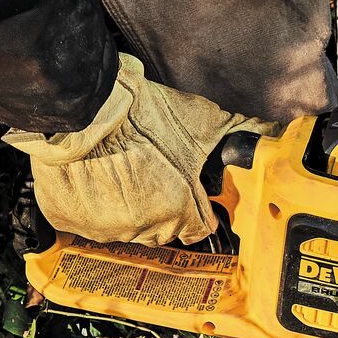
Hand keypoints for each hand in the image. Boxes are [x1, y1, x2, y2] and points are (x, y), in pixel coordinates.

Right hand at [4, 54, 270, 244]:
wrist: (82, 107)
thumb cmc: (141, 114)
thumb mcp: (201, 122)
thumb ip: (238, 134)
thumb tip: (270, 133)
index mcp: (177, 211)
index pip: (200, 230)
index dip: (199, 210)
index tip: (196, 199)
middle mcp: (142, 228)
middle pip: (163, 231)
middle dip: (166, 209)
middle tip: (158, 177)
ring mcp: (102, 227)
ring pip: (126, 228)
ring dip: (129, 209)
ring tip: (125, 173)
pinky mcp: (67, 219)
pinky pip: (88, 222)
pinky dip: (93, 206)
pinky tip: (96, 179)